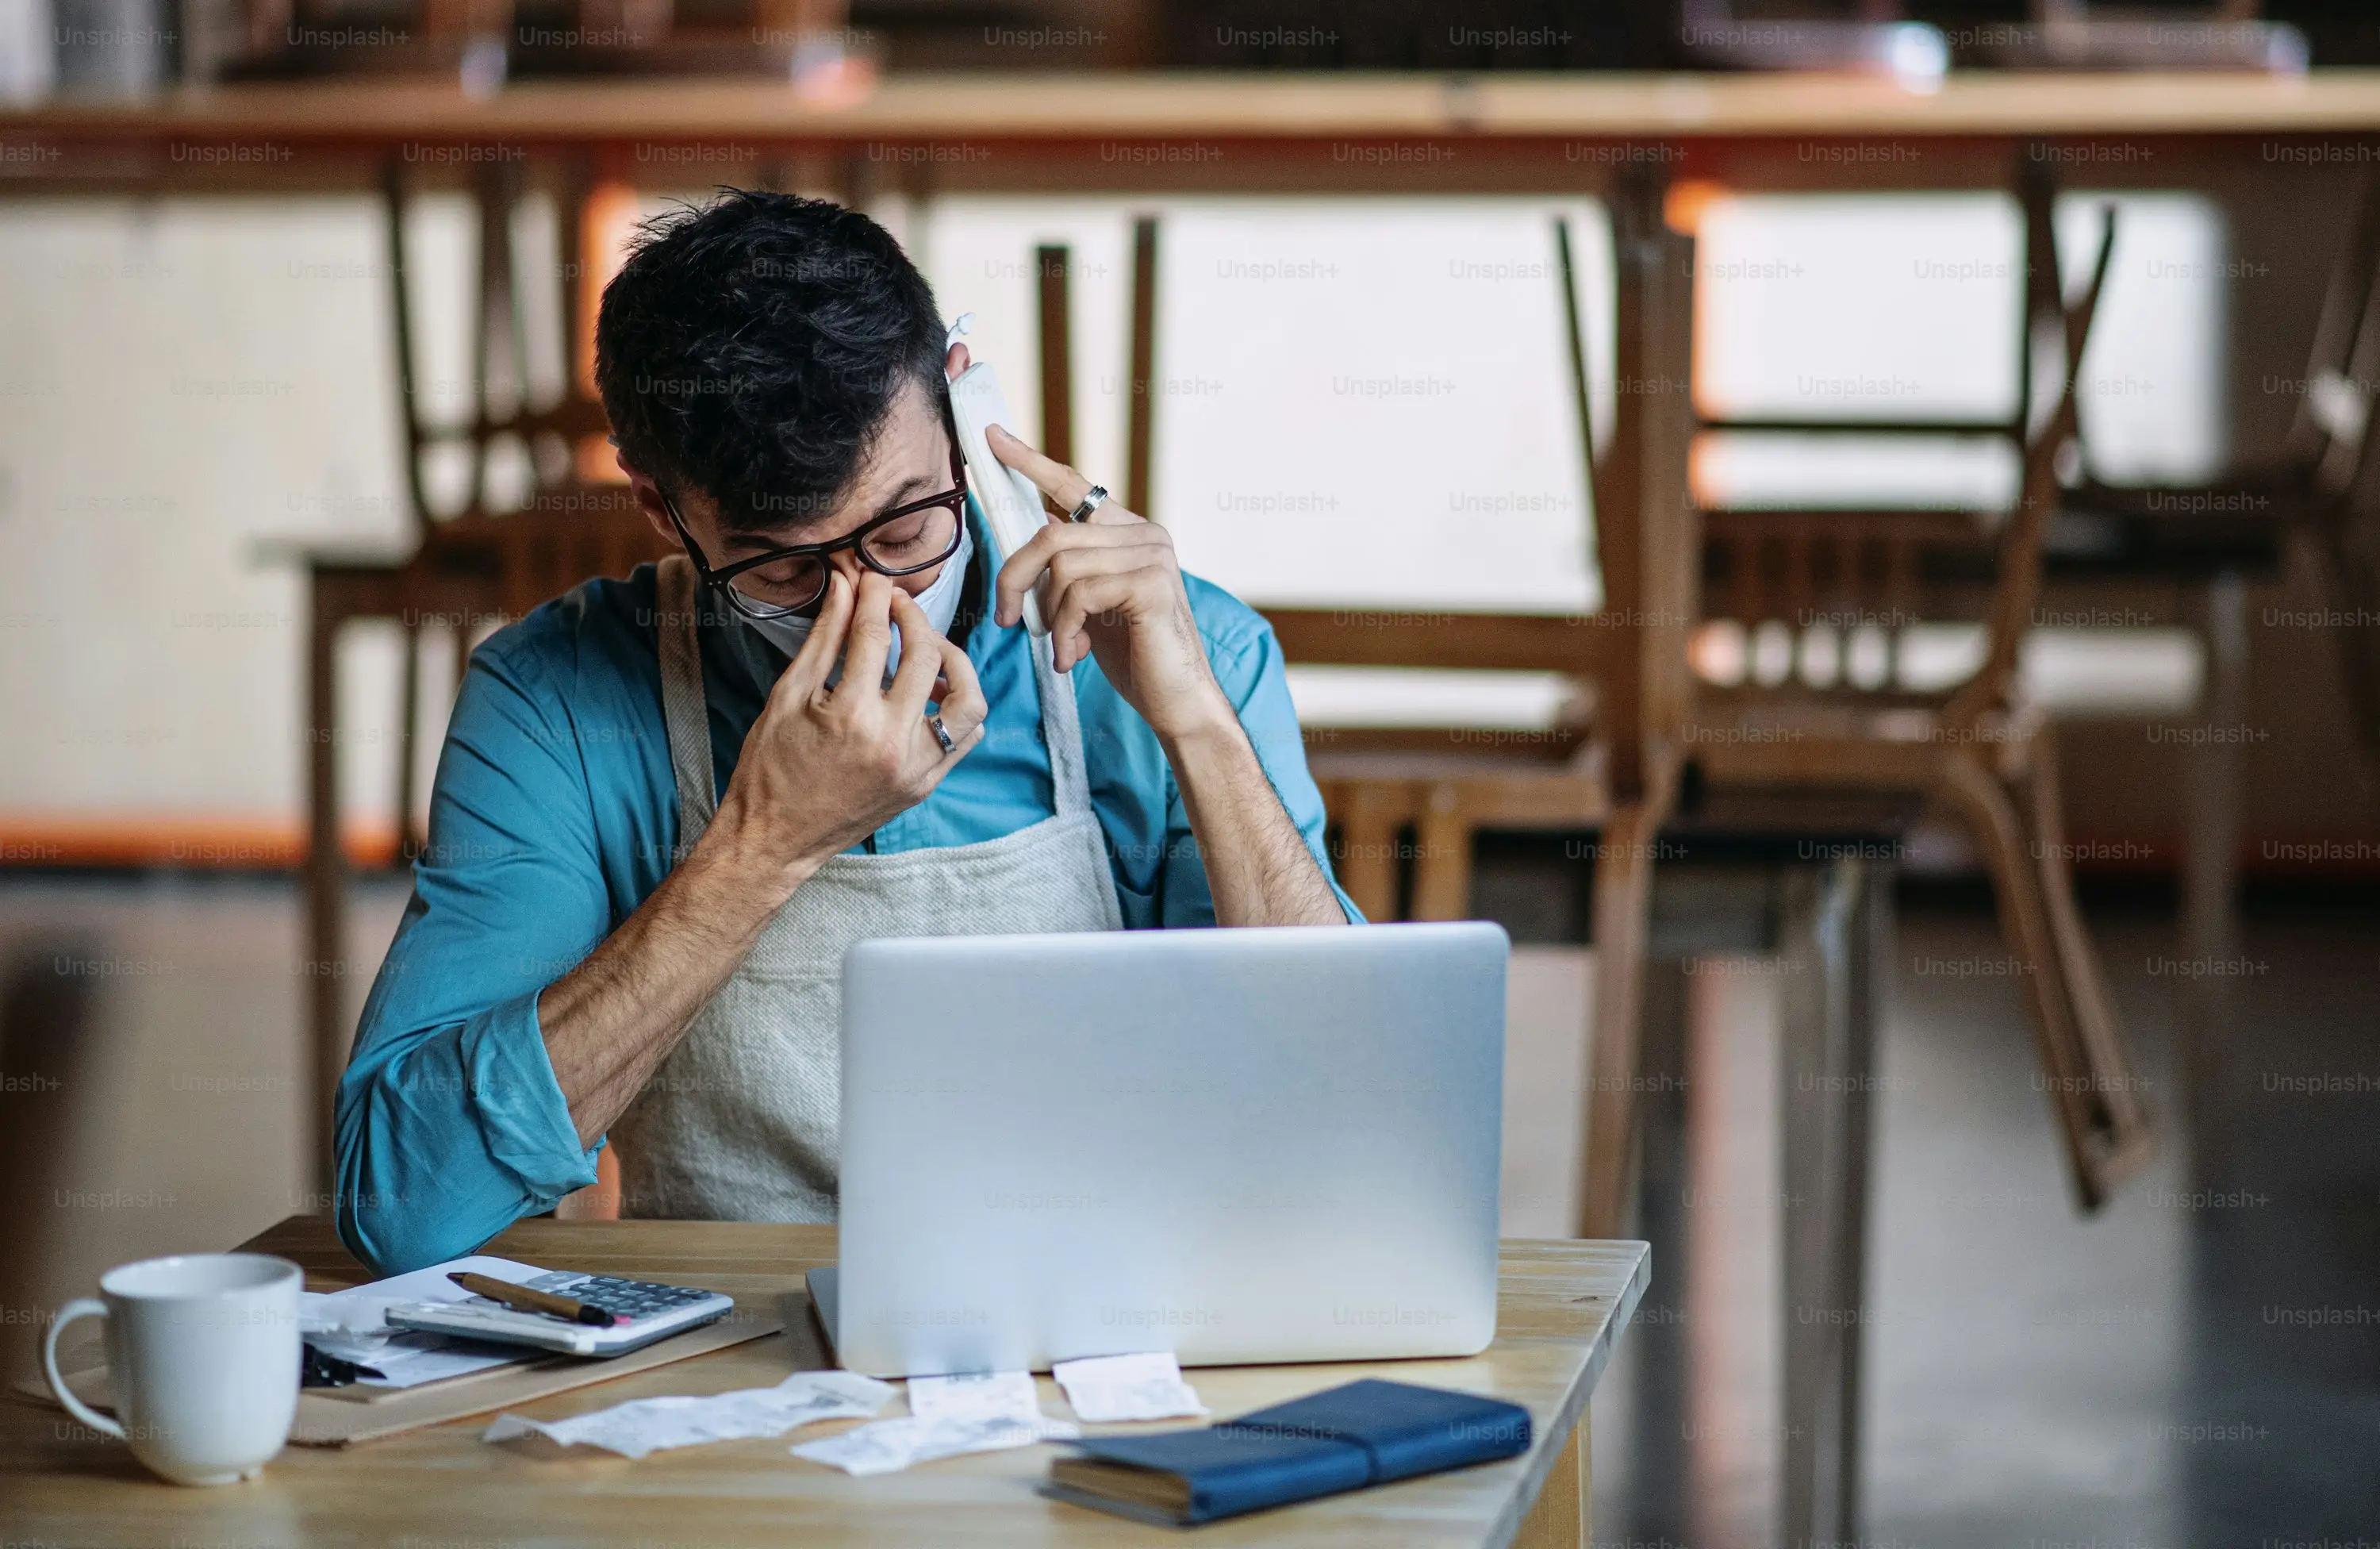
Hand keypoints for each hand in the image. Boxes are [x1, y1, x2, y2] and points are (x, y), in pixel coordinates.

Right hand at [708, 570, 986, 890]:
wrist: (774, 839)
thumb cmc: (770, 769)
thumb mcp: (787, 696)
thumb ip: (823, 638)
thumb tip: (844, 588)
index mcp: (850, 716)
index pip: (873, 636)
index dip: (874, 597)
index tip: (872, 579)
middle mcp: (892, 742)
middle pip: (924, 656)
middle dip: (912, 617)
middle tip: (895, 604)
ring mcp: (916, 768)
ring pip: (966, 700)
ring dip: (953, 662)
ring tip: (926, 648)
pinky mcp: (925, 784)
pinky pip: (965, 737)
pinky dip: (957, 706)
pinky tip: (930, 691)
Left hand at [985, 424, 1232, 743]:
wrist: (1177, 701)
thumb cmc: (1134, 657)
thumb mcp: (1089, 605)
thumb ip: (1066, 572)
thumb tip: (1022, 548)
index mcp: (1129, 533)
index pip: (1073, 485)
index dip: (1029, 462)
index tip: (993, 438)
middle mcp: (1145, 534)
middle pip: (1051, 532)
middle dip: (1016, 576)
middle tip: (1006, 618)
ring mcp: (1151, 555)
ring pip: (1061, 563)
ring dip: (1047, 614)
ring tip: (1061, 648)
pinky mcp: (1150, 583)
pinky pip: (1079, 593)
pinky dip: (1064, 630)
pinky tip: (1072, 656)